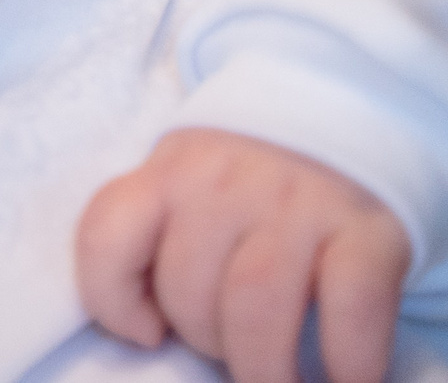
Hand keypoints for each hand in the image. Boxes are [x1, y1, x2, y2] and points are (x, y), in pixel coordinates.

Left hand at [77, 128, 410, 382]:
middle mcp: (227, 181)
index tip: (148, 333)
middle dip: (202, 339)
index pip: (107, 236)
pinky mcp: (368, 232)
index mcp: (168, 172)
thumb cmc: (244, 182)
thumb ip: (150, 238)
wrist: (337, 119)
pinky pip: (349, 312)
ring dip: (261, 364)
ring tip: (274, 375)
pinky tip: (342, 377)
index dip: (112, 301)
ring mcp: (299, 203)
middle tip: (229, 348)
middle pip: (188, 287)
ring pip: (255, 306)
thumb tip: (146, 329)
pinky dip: (347, 362)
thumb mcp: (181, 186)